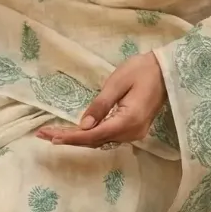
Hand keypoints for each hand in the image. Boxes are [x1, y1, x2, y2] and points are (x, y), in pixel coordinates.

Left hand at [36, 52, 167, 148]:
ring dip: (77, 138)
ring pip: (100, 140)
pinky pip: (107, 135)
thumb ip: (100, 105)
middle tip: (43, 135)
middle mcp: (132, 133)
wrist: (167, 71)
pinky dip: (89, 135)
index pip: (94, 135)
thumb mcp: (117, 82)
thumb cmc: (142, 70)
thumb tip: (83, 125)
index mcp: (128, 121)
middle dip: (69, 138)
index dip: (71, 136)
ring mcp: (134, 133)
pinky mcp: (133, 129)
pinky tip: (74, 132)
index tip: (51, 137)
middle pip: (95, 141)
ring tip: (53, 134)